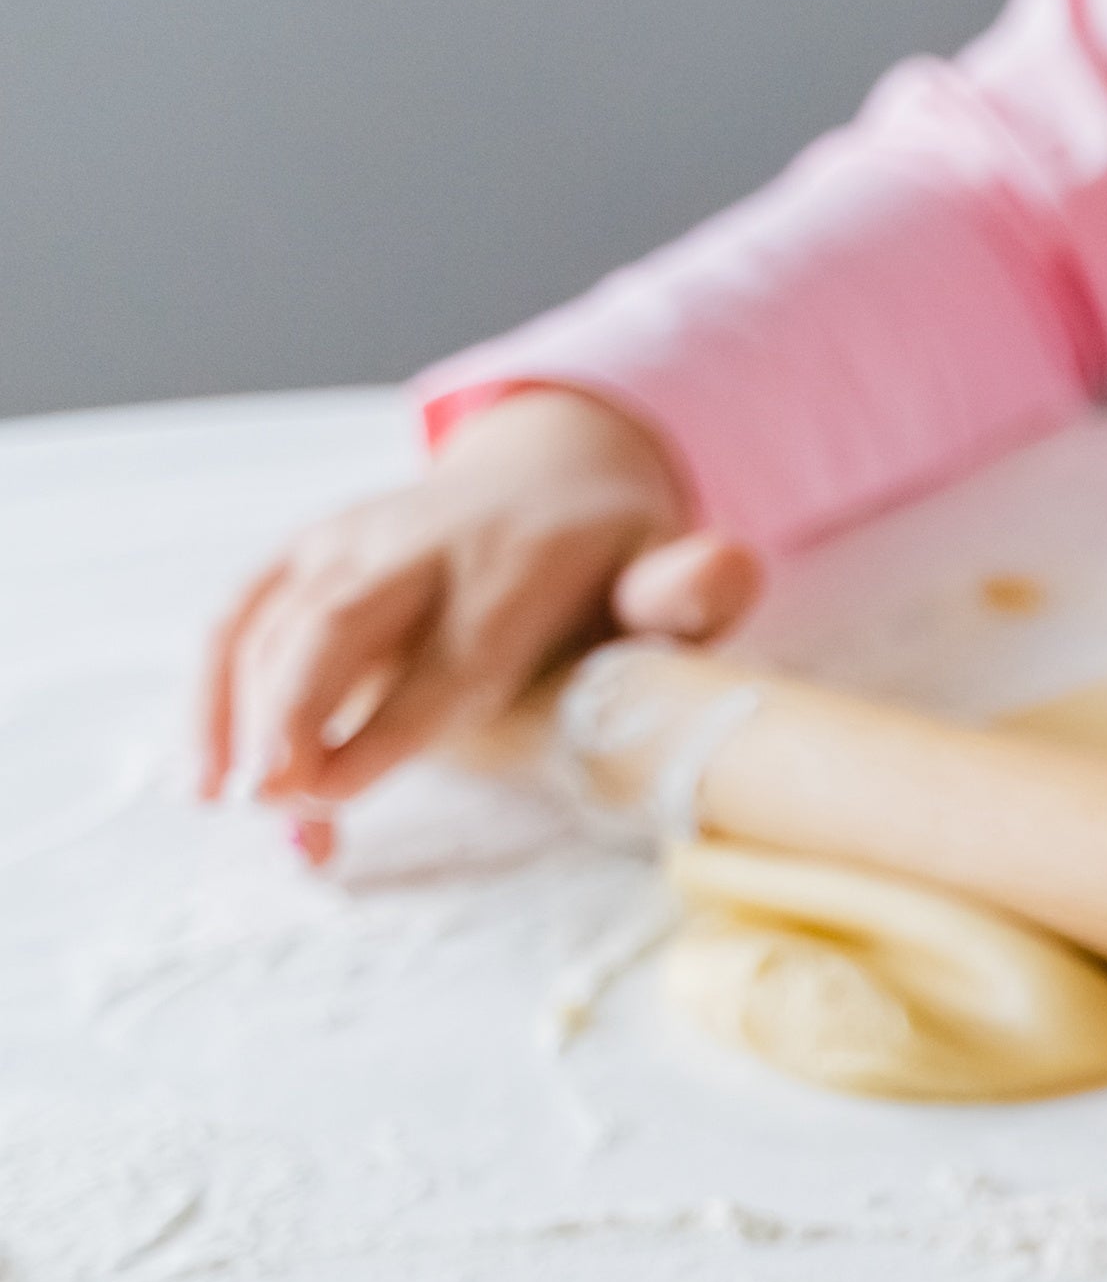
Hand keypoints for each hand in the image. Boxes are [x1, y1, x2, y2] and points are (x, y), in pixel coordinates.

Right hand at [202, 387, 757, 862]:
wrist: (559, 472)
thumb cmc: (622, 559)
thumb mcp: (674, 566)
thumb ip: (691, 586)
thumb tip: (723, 566)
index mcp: (520, 558)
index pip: (452, 651)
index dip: (391, 721)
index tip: (336, 788)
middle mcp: (421, 540)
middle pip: (341, 622)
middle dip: (295, 709)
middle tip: (269, 800)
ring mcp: (352, 539)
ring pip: (276, 623)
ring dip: (243, 718)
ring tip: (240, 809)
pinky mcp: (305, 552)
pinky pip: (240, 616)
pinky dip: (212, 691)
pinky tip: (208, 773)